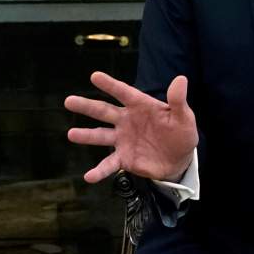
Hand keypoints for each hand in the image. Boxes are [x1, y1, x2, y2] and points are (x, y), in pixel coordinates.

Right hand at [65, 71, 197, 183]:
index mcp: (140, 106)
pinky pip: (109, 164)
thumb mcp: (184, 118)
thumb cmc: (181, 133)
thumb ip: (178, 101)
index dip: (110, 85)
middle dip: (86, 106)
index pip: (123, 93)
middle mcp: (127, 121)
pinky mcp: (124, 158)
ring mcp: (123, 140)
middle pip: (104, 111)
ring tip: (71, 134)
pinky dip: (99, 171)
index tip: (94, 76)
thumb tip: (181, 79)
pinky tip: (89, 176)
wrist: (180, 160)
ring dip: (86, 136)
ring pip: (100, 136)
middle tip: (69, 101)